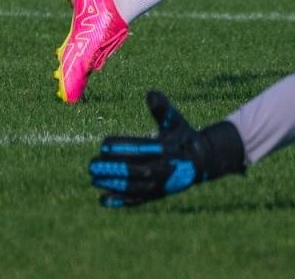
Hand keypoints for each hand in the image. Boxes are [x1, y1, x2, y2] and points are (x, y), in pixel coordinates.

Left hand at [88, 91, 243, 207]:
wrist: (201, 161)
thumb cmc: (182, 136)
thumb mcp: (175, 120)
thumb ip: (162, 108)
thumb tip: (151, 93)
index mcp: (169, 148)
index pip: (142, 147)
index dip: (122, 146)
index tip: (103, 143)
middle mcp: (165, 167)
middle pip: (137, 169)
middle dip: (113, 167)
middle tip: (92, 164)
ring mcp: (161, 183)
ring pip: (135, 187)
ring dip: (113, 184)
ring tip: (94, 179)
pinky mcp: (157, 194)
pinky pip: (137, 200)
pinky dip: (120, 201)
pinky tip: (103, 199)